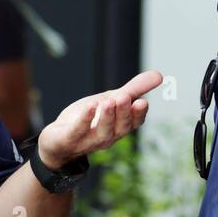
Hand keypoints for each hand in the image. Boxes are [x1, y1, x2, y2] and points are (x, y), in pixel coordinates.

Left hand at [37, 70, 162, 168]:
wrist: (57, 141)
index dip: (138, 115)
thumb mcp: (111, 100)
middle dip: (124, 113)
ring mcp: (88, 140)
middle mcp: (107, 137)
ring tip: (110, 101)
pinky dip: (85, 120)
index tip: (143, 102)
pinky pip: (78, 131)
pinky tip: (90, 106)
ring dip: (107, 117)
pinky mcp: (69, 139)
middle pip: (120, 127)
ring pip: (102, 132)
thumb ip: (134, 89)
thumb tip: (160, 75)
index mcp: (118, 127)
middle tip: (125, 97)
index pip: (133, 123)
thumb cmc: (88, 119)